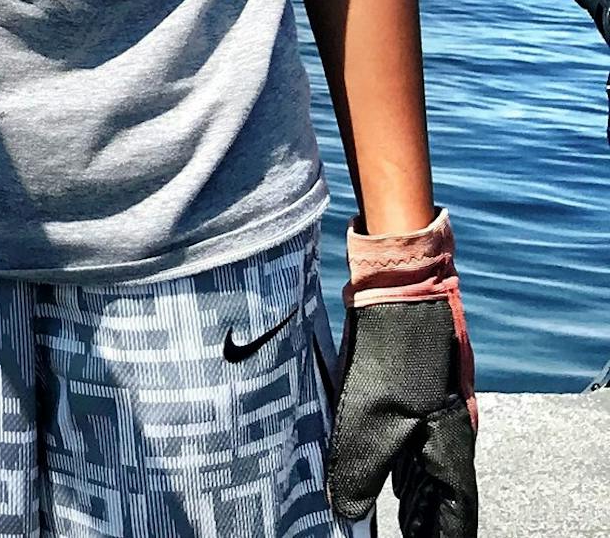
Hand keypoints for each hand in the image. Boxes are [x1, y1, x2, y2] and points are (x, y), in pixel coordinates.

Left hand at [327, 210, 477, 537]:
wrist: (398, 287)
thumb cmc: (395, 352)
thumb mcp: (370, 418)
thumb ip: (358, 470)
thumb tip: (346, 513)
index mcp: (452, 446)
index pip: (455, 511)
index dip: (441, 533)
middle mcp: (448, 430)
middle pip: (438, 491)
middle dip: (420, 518)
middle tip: (399, 536)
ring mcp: (431, 407)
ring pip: (420, 462)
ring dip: (403, 490)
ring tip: (383, 515)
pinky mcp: (409, 387)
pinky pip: (404, 435)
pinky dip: (391, 458)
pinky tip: (369, 465)